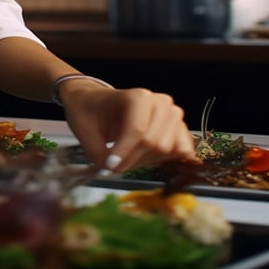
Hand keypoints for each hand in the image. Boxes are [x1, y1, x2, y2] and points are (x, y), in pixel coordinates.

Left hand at [59, 83, 196, 172]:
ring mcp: (173, 114)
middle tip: (115, 164)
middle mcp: (160, 102)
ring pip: (169, 148)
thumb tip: (116, 171)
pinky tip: (146, 157)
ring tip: (129, 157)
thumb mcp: (86, 134)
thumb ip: (102, 156)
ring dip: (147, 160)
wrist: (96, 103)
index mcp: (137, 97)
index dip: (124, 153)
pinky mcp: (179, 127)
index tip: (109, 166)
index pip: (138, 131)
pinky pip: (182, 150)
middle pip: (155, 142)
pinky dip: (165, 159)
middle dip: (133, 159)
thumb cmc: (92, 114)